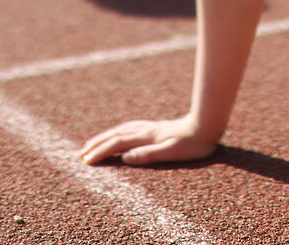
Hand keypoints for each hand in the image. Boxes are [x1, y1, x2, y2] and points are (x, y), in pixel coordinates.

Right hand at [78, 117, 218, 165]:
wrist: (207, 126)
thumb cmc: (192, 145)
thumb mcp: (172, 153)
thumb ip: (148, 154)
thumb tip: (125, 158)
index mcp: (146, 138)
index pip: (117, 144)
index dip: (100, 152)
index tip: (86, 161)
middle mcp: (145, 130)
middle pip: (115, 135)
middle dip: (97, 144)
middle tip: (81, 154)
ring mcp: (149, 128)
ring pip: (121, 130)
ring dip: (104, 137)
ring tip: (93, 144)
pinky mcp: (155, 128)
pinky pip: (129, 128)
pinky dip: (117, 132)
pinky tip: (118, 135)